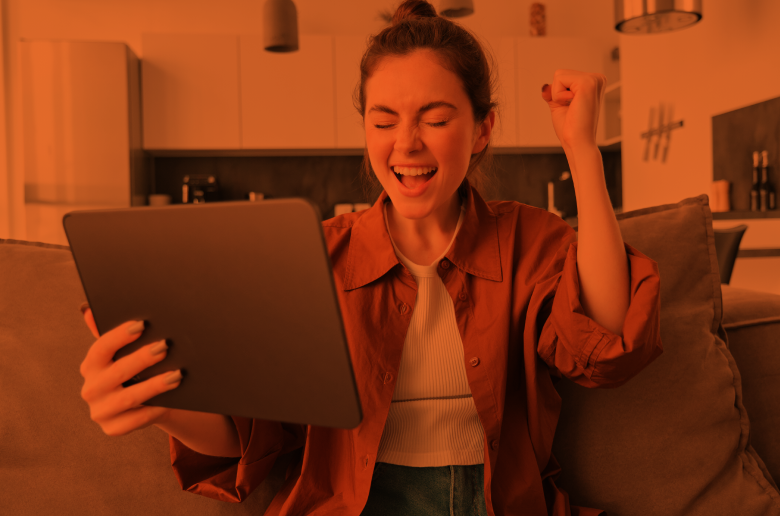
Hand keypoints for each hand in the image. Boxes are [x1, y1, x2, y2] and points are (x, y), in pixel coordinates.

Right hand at [79, 308, 180, 435]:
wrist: (143, 405)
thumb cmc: (136, 371)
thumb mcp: (125, 353)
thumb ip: (114, 335)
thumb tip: (88, 311)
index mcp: (91, 366)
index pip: (101, 348)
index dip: (120, 336)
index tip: (142, 325)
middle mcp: (91, 389)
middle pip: (118, 372)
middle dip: (142, 358)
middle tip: (165, 346)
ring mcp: (100, 411)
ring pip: (129, 398)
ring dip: (154, 385)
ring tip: (177, 375)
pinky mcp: (113, 429)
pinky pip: (136, 419)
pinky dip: (154, 409)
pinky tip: (171, 400)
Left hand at [541, 69, 605, 150]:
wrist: (578, 141)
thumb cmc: (572, 128)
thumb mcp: (559, 106)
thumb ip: (553, 93)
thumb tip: (544, 86)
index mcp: (593, 83)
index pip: (563, 76)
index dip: (558, 94)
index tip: (571, 108)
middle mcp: (596, 79)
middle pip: (560, 74)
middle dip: (557, 93)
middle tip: (572, 108)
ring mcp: (594, 79)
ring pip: (559, 75)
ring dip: (558, 95)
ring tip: (573, 107)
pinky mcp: (588, 82)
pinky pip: (559, 80)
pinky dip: (559, 96)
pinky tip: (573, 105)